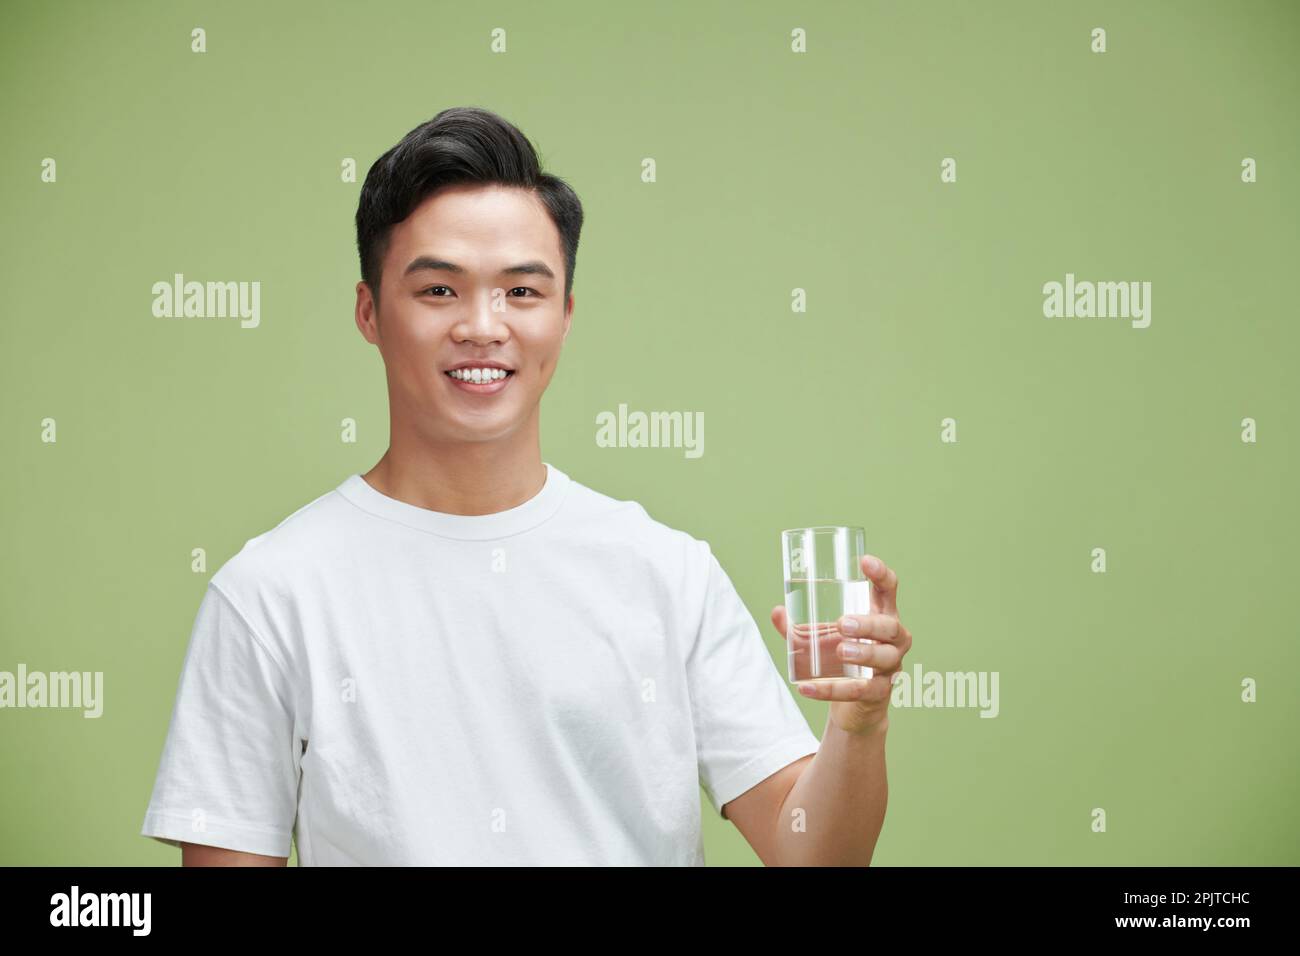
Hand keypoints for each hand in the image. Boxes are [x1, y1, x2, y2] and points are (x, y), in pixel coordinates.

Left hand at [770, 553, 910, 735]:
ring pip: (884, 659)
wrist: (857, 704)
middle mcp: (893, 640)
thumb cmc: (843, 659)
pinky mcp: (880, 694)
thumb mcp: (823, 639)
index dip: (881, 575)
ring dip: (862, 654)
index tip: (865, 561)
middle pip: (890, 627)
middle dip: (868, 624)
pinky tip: (808, 687)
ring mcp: (890, 667)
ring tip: (841, 651)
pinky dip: (832, 690)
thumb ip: (799, 628)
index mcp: (881, 616)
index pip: (888, 591)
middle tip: (842, 623)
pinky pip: (860, 691)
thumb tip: (777, 611)